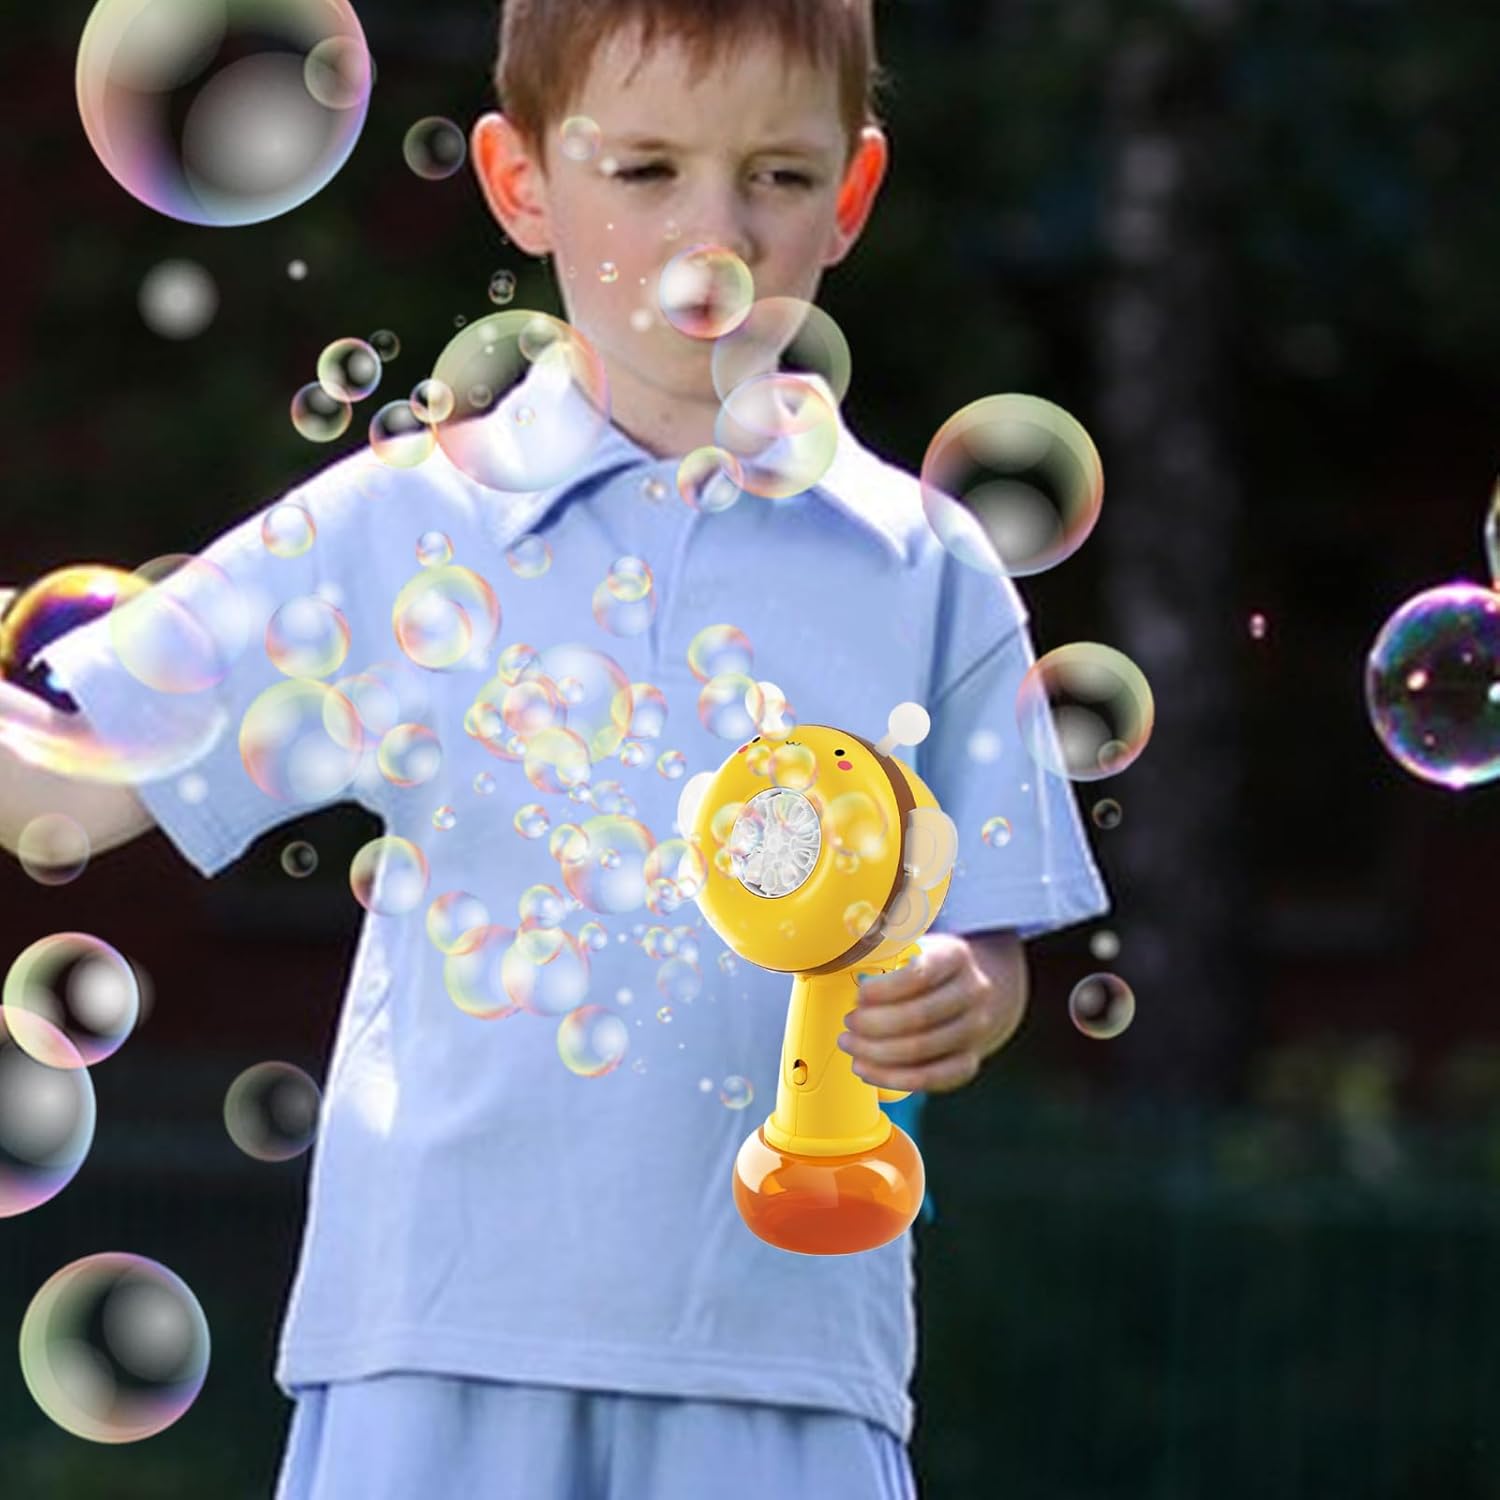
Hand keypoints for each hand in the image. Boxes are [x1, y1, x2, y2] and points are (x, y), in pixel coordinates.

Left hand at [836, 931, 1028, 1093]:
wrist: (973, 992)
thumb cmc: (928, 968)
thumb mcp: (913, 947)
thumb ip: (883, 953)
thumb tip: (836, 964)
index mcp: (955, 957)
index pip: (920, 975)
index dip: (883, 990)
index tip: (858, 995)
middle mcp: (974, 993)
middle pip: (919, 1017)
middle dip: (873, 1025)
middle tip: (847, 1023)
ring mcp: (976, 1030)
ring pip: (922, 1051)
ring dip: (876, 1053)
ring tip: (849, 1045)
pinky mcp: (968, 1061)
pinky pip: (931, 1078)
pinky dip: (893, 1078)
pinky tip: (866, 1070)